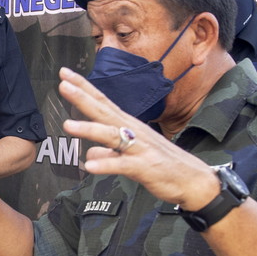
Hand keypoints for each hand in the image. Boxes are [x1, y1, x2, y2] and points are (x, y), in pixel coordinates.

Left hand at [55, 68, 219, 210]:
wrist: (193, 181)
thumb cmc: (162, 165)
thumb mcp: (131, 157)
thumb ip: (109, 153)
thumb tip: (89, 154)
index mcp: (128, 125)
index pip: (102, 102)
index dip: (84, 88)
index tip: (64, 74)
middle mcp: (133, 131)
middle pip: (104, 111)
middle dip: (82, 97)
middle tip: (63, 84)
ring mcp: (139, 148)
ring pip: (111, 136)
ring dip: (89, 129)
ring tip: (67, 125)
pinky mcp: (145, 167)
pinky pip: (122, 165)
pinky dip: (106, 165)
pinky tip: (89, 166)